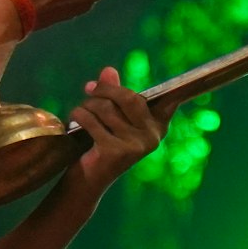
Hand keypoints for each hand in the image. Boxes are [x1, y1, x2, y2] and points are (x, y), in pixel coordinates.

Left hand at [66, 66, 172, 194]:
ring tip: (81, 111)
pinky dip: (79, 116)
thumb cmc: (103, 142)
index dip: (172, 88)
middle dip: (105, 90)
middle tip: (89, 89)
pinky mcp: (116, 152)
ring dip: (87, 105)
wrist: (89, 179)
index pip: (168, 99)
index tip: (167, 82)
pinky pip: (92, 121)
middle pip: (129, 97)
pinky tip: (76, 119)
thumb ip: (114, 92)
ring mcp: (136, 146)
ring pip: (106, 109)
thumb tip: (108, 70)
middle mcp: (152, 136)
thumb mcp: (112, 115)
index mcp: (159, 125)